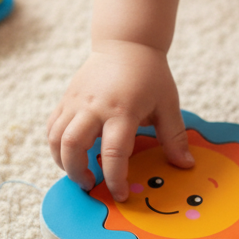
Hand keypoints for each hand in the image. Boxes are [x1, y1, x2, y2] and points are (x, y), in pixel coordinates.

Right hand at [47, 40, 192, 199]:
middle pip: (72, 147)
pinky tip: (69, 153)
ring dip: (62, 162)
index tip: (120, 194)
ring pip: (55, 138)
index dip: (115, 180)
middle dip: (77, 173)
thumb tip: (185, 165)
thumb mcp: (168, 104)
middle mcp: (94, 107)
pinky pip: (52, 126)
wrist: (126, 43)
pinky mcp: (66, 98)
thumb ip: (174, 137)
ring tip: (77, 172)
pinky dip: (55, 145)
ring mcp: (76, 102)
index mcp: (122, 111)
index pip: (113, 153)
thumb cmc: (150, 75)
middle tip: (90, 184)